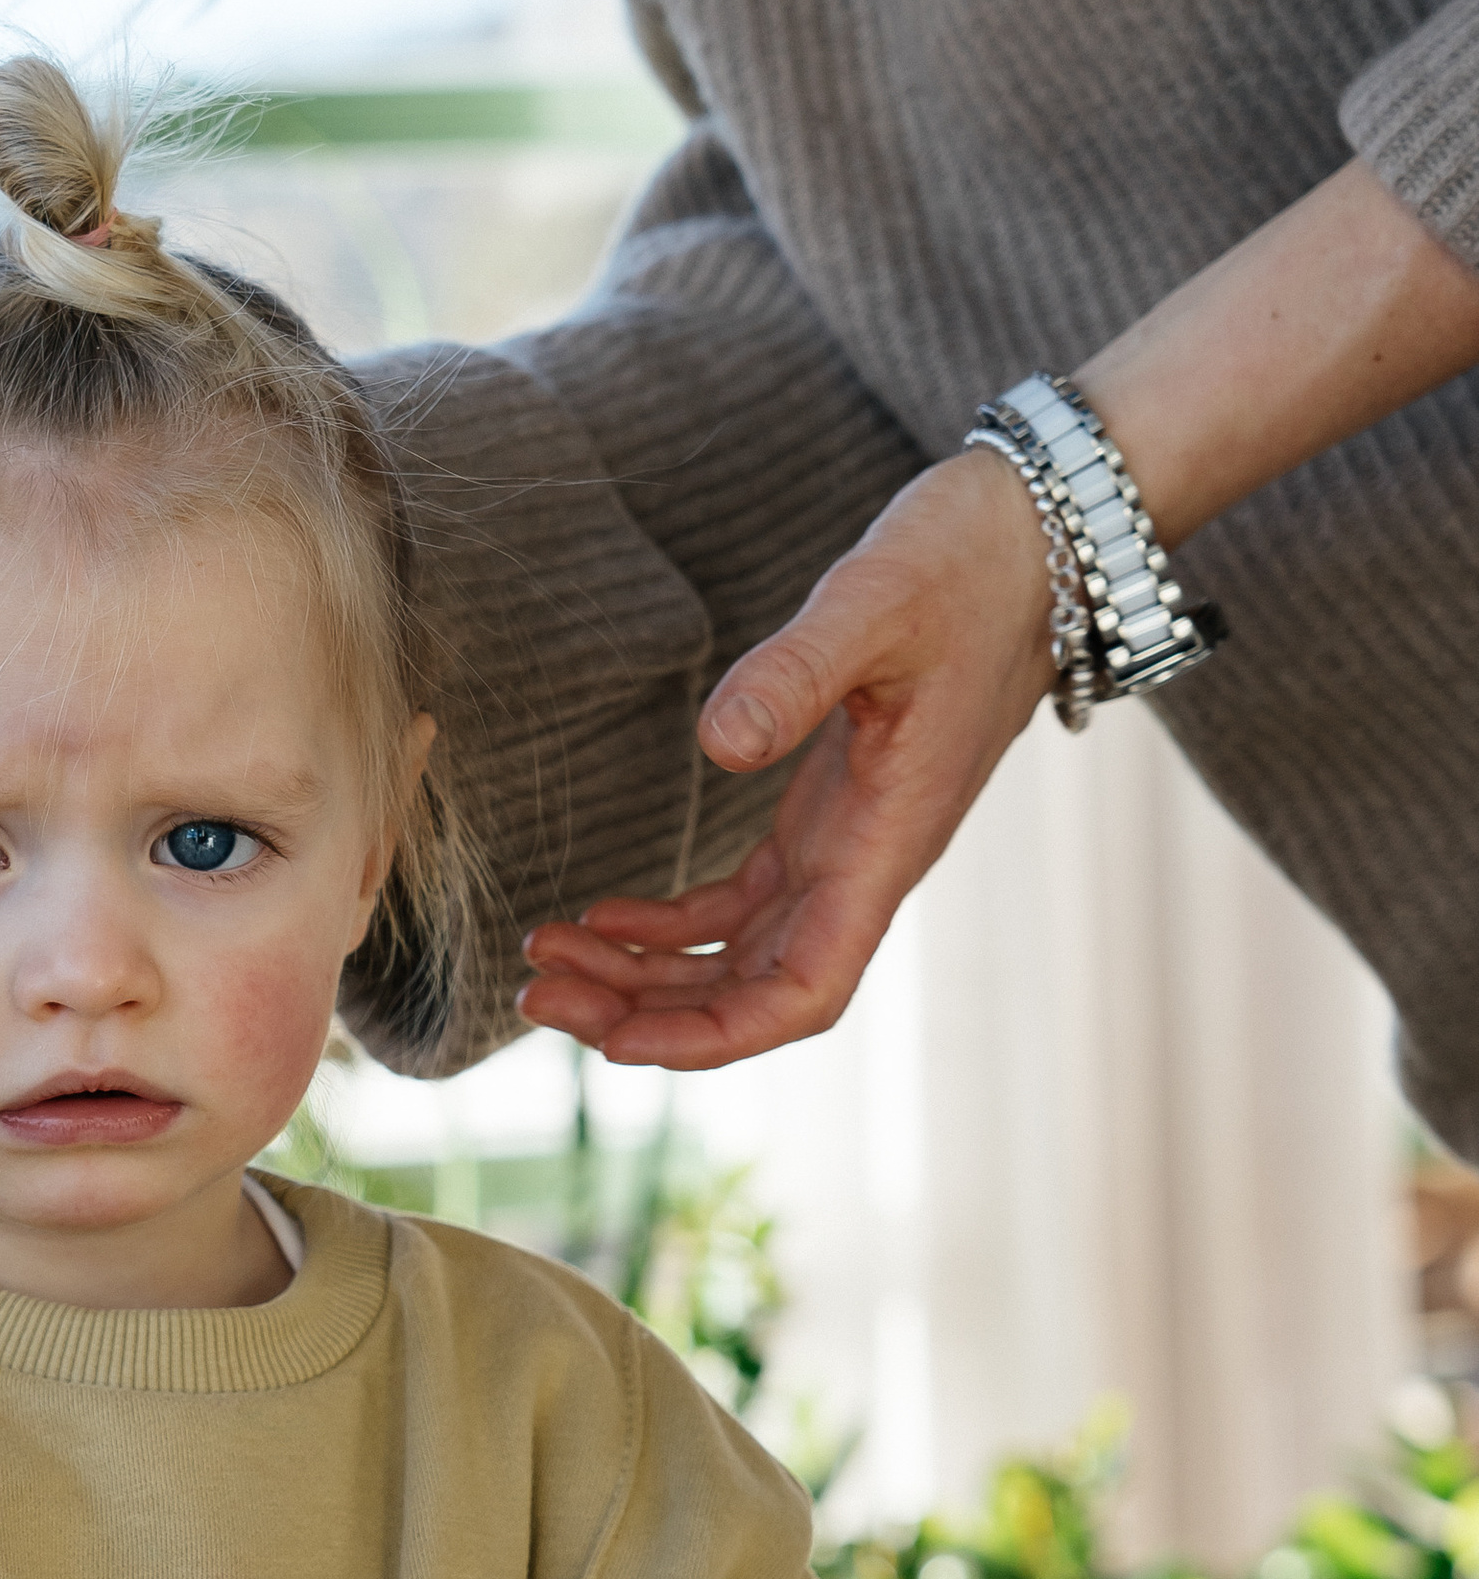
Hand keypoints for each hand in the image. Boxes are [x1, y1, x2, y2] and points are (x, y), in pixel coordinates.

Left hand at [518, 158, 1478, 1075]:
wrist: (1042, 534)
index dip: (715, 1034)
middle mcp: (871, 864)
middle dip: (649, 1012)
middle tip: (536, 999)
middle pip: (756, 989)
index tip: (621, 1044)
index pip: (806, 988)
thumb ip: (797, 671)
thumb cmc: (970, 563)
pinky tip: (601, 916)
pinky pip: (744, 904)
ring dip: (648, 976)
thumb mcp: (875, 601)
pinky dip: (671, 924)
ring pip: (742, 955)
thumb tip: (720, 743)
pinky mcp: (832, 811)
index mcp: (888, 841)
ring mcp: (851, 843)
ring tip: (547, 964)